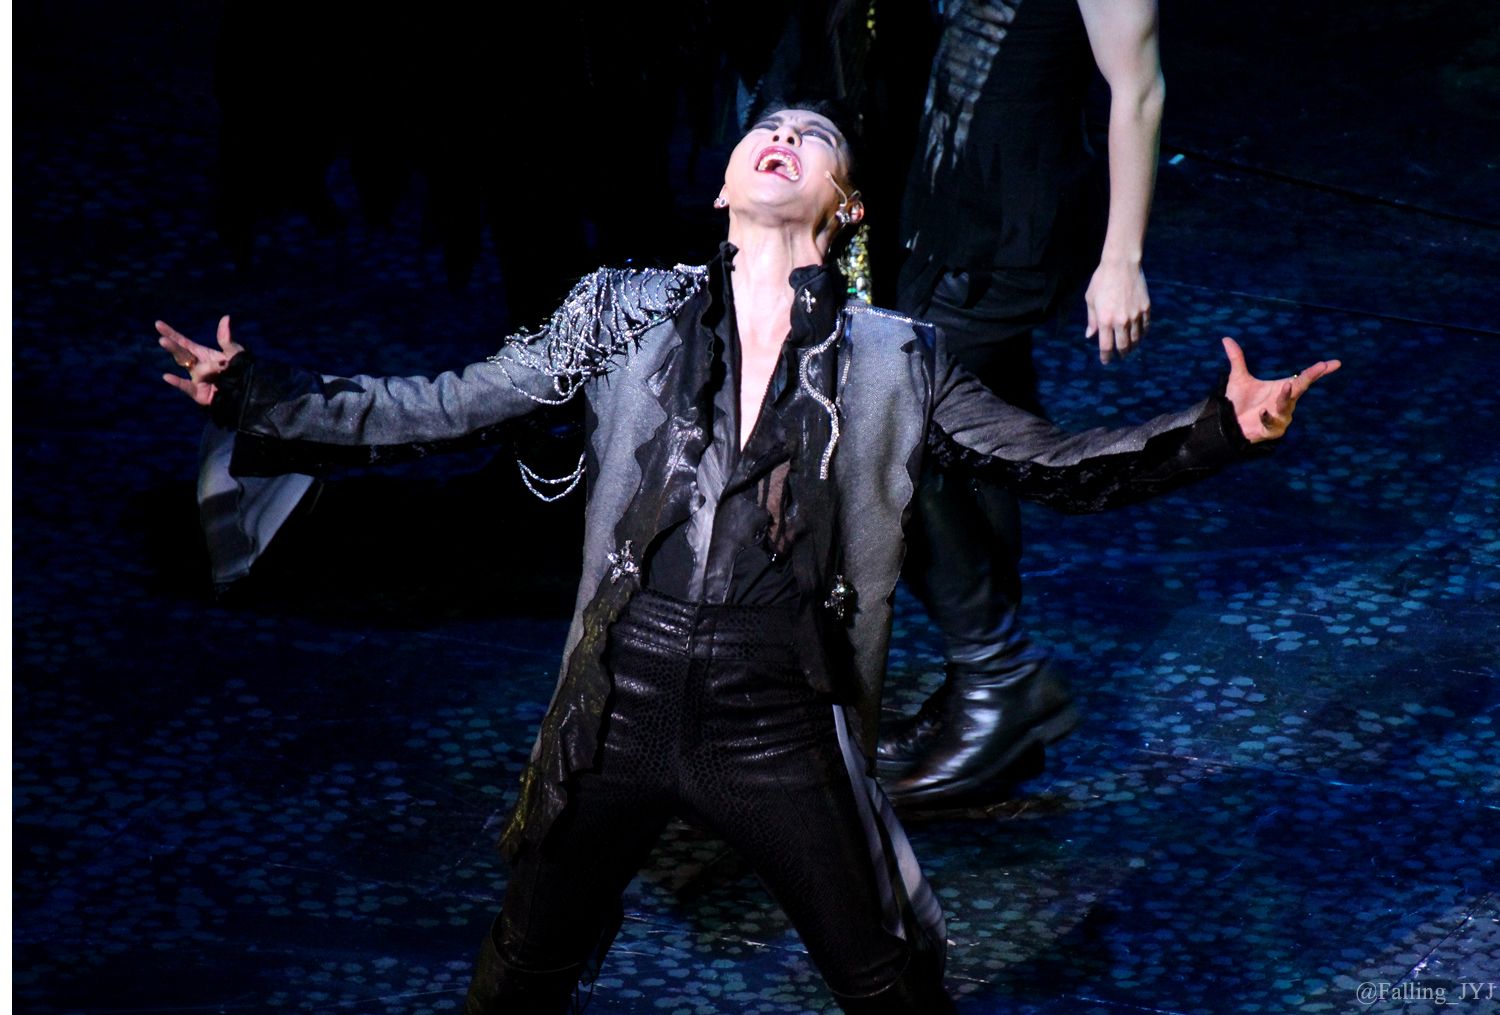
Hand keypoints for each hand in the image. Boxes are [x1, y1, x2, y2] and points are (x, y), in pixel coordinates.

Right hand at [158, 315, 242, 405]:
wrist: (247, 391)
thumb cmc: (240, 370)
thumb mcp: (234, 352)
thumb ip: (226, 338)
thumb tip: (226, 317)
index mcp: (201, 354)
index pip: (183, 342)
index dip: (171, 333)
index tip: (158, 324)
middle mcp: (196, 366)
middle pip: (181, 354)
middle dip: (172, 347)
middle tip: (162, 340)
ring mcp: (196, 380)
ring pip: (196, 370)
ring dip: (209, 367)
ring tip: (223, 365)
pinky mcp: (199, 394)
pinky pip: (187, 387)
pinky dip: (177, 382)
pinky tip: (166, 376)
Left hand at [1085, 259, 1149, 363]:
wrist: (1121, 264)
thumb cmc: (1102, 280)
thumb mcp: (1090, 299)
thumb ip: (1091, 320)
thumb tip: (1090, 335)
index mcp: (1105, 320)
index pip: (1106, 346)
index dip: (1106, 357)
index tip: (1106, 361)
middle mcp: (1121, 321)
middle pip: (1123, 346)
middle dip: (1121, 354)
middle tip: (1120, 356)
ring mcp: (1135, 315)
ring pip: (1136, 338)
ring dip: (1132, 346)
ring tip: (1130, 348)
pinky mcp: (1146, 308)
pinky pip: (1145, 327)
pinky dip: (1142, 334)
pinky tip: (1139, 335)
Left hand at [1221, 337, 1340, 442]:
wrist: (1230, 423)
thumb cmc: (1240, 401)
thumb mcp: (1238, 379)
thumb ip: (1237, 359)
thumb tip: (1226, 339)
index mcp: (1282, 389)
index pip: (1303, 378)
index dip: (1318, 370)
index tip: (1335, 363)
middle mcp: (1285, 402)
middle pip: (1299, 388)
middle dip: (1309, 377)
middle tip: (1320, 366)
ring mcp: (1281, 417)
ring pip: (1286, 405)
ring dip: (1286, 396)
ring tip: (1286, 386)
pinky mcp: (1272, 430)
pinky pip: (1272, 423)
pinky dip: (1268, 417)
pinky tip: (1262, 411)